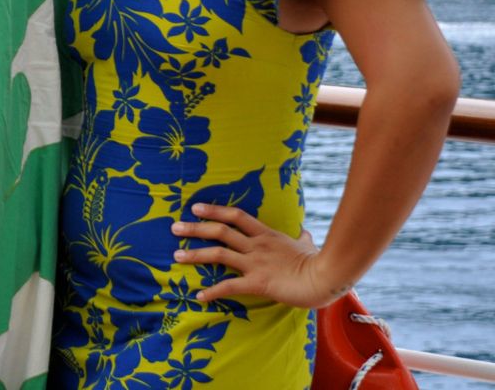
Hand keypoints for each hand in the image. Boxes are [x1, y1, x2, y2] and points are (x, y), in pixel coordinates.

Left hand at [171, 202, 345, 307]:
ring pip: (218, 253)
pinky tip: (199, 295)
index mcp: (267, 235)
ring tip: (176, 255)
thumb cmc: (320, 263)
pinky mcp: (258, 282)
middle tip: (175, 228)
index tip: (195, 207)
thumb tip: (305, 234)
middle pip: (220, 231)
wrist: (327, 277)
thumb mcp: (307, 246)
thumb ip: (301, 240)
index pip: (236, 216)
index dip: (214, 210)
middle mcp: (257, 245)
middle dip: (195, 228)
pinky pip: (229, 286)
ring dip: (195, 254)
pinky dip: (212, 291)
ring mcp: (256, 262)